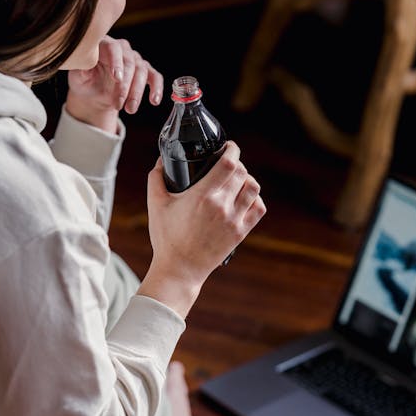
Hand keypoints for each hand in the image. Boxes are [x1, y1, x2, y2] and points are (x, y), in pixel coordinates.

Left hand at [66, 36, 162, 132]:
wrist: (94, 94)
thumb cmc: (84, 82)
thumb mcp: (78, 77)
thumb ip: (81, 69)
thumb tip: (85, 64)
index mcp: (103, 45)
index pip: (113, 48)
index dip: (116, 62)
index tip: (117, 79)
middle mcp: (121, 49)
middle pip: (130, 62)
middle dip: (126, 86)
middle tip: (118, 105)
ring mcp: (135, 59)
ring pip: (143, 71)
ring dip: (137, 93)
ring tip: (130, 109)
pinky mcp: (145, 71)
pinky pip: (155, 77)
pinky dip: (156, 88)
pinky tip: (154, 101)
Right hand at [138, 142, 265, 317]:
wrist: (180, 268)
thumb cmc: (167, 238)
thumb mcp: (156, 204)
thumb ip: (157, 178)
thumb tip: (160, 161)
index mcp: (203, 196)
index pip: (229, 163)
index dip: (232, 149)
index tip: (229, 147)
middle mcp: (222, 206)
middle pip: (242, 172)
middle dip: (237, 163)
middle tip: (228, 164)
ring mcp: (234, 220)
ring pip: (254, 188)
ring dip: (247, 180)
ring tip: (237, 181)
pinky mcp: (241, 233)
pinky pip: (259, 209)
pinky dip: (255, 199)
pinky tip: (244, 198)